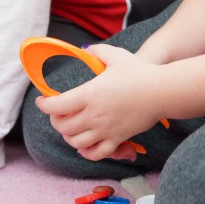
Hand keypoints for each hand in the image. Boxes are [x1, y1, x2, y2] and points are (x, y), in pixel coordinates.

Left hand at [35, 44, 163, 160]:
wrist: (162, 91)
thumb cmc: (139, 72)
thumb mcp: (116, 55)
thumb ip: (97, 51)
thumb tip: (85, 49)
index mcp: (90, 94)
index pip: (56, 106)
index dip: (44, 105)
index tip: (42, 101)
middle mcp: (94, 115)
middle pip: (63, 126)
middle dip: (55, 120)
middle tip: (57, 112)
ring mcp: (105, 129)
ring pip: (75, 142)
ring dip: (68, 136)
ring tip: (70, 127)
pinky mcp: (117, 139)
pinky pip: (95, 153)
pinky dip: (85, 152)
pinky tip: (83, 145)